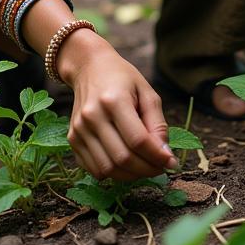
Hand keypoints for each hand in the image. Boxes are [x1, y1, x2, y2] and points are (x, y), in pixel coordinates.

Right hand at [57, 29, 177, 181]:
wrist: (89, 67)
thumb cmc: (123, 79)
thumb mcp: (147, 92)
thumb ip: (157, 123)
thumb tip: (165, 155)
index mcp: (113, 100)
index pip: (138, 140)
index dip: (157, 157)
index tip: (172, 163)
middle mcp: (92, 116)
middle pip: (123, 158)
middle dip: (147, 170)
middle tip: (160, 168)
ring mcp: (79, 129)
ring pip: (108, 169)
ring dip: (131, 176)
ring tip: (145, 167)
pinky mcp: (72, 139)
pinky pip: (95, 170)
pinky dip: (114, 174)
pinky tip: (126, 164)